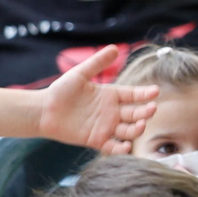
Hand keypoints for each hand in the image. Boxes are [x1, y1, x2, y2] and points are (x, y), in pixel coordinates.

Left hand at [36, 46, 158, 151]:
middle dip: (145, 112)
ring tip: (140, 126)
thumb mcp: (79, 74)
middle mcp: (112, 112)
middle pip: (136, 113)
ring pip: (128, 130)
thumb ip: (97, 63)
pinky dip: (121, 149)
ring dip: (137, 129)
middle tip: (151, 109)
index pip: (134, 94)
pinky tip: (126, 146)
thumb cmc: (60, 91)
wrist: (42, 111)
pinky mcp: (96, 140)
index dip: (145, 93)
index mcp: (112, 95)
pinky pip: (112, 146)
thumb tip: (115, 48)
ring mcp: (106, 127)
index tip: (155, 91)